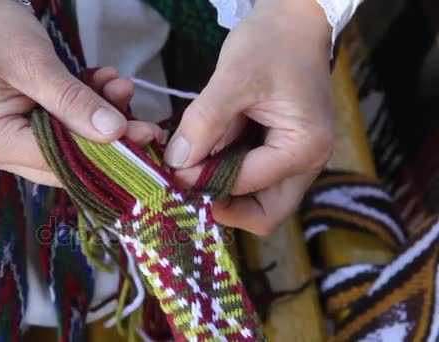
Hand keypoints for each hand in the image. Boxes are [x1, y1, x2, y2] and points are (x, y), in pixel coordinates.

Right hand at [0, 0, 160, 186]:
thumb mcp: (34, 63)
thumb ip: (74, 100)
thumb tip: (116, 133)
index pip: (59, 162)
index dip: (105, 154)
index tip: (143, 137)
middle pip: (66, 161)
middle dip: (108, 139)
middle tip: (145, 121)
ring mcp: (10, 139)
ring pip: (69, 144)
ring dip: (99, 117)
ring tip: (120, 85)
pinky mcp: (21, 124)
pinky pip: (62, 125)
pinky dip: (85, 107)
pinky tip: (103, 81)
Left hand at [166, 0, 334, 234]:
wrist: (294, 20)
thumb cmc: (271, 43)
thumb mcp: (232, 79)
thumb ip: (203, 125)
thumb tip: (176, 164)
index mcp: (303, 148)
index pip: (247, 186)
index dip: (205, 182)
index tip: (173, 168)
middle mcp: (308, 163)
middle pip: (263, 214)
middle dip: (222, 205)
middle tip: (188, 185)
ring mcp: (297, 160)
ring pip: (256, 200)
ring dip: (223, 189)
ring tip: (195, 163)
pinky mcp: (283, 152)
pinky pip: (253, 178)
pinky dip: (227, 172)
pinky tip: (208, 151)